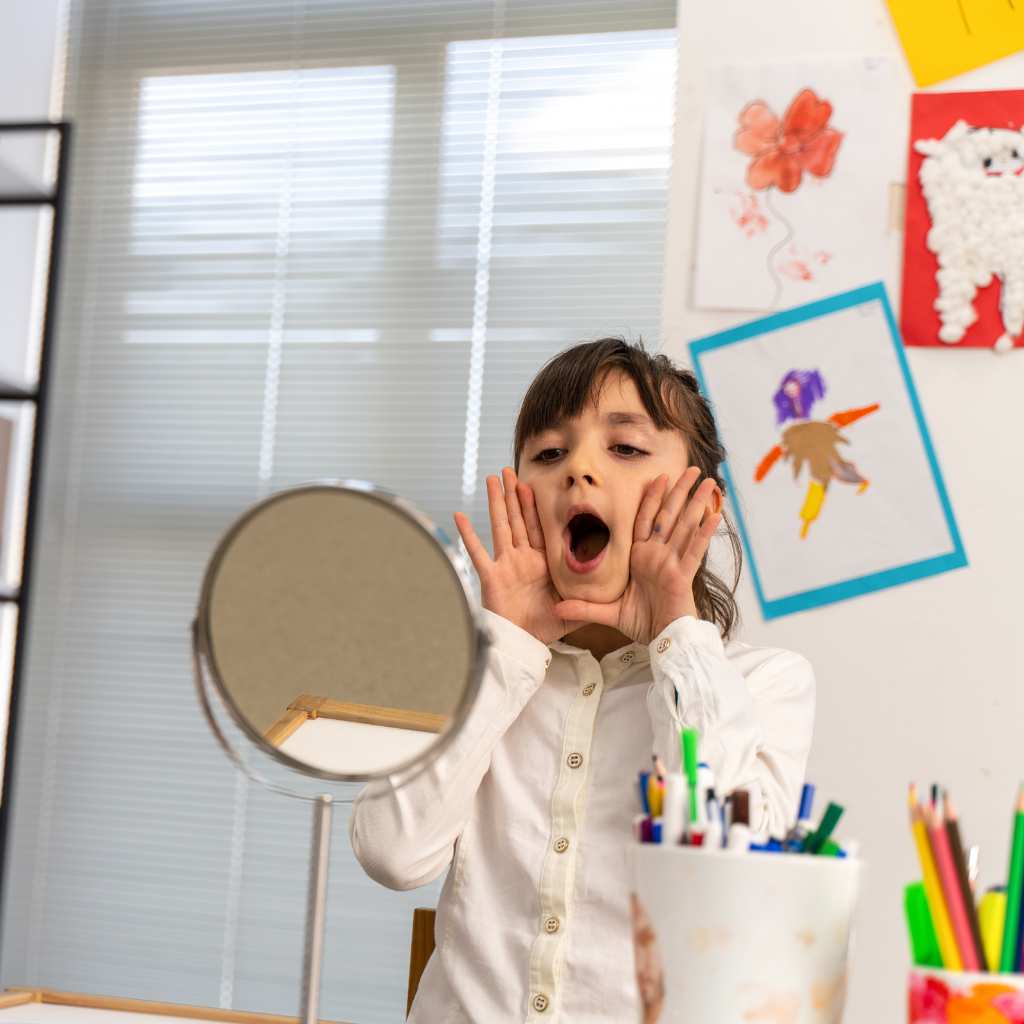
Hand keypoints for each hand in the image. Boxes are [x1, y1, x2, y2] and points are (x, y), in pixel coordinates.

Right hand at [454, 467, 583, 645]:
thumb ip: (592, 597)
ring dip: (496, 503)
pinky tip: (459, 516)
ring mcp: (506, 565)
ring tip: (492, 480)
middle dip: (514, 495)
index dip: (535, 505)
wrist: (522, 645)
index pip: (539, 527)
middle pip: (518, 519)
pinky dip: (468, 535)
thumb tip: (617, 590)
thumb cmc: (544, 627)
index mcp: (541, 562)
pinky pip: (478, 553)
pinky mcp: (491, 576)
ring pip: (501, 526)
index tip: (533, 484)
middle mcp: (522, 558)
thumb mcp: (575, 608)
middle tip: (510, 470)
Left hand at [552, 468, 721, 644]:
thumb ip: (584, 607)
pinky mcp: (683, 576)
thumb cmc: (641, 623)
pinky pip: (694, 551)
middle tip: (691, 468)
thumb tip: (555, 608)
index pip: (645, 521)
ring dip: (696, 503)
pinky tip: (714, 515)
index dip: (651, 498)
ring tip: (708, 482)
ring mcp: (672, 563)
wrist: (663, 642)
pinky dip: (704, 533)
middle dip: (680, 491)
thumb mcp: (608, 612)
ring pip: (685, 526)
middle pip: (669, 516)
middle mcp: (658, 556)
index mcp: (641, 558)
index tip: (657, 477)